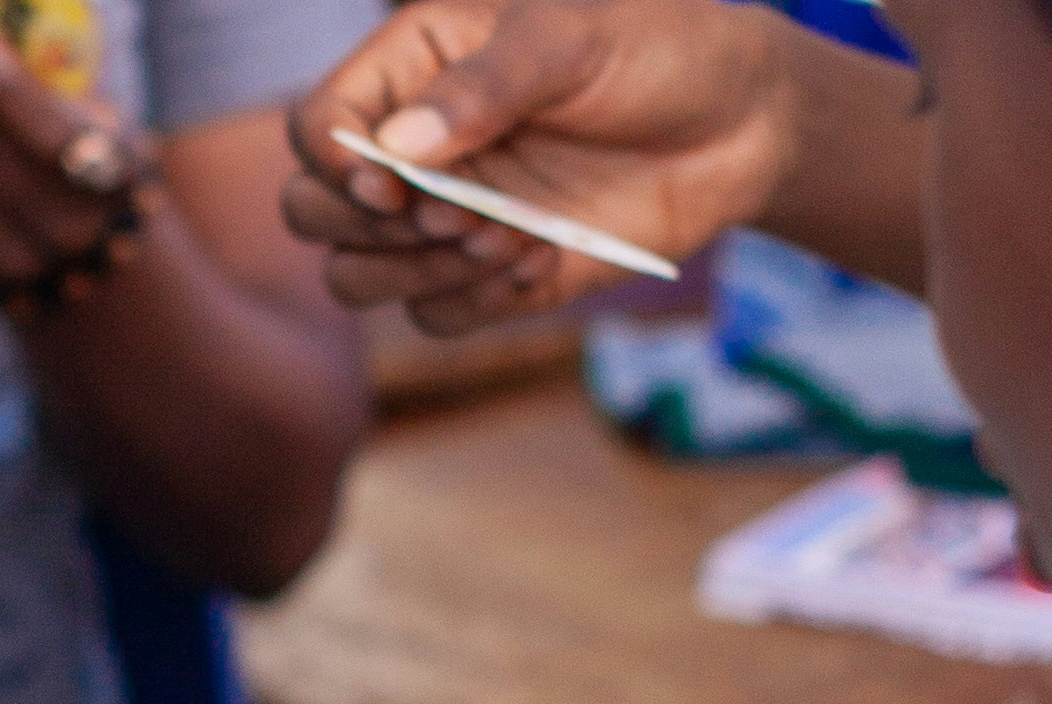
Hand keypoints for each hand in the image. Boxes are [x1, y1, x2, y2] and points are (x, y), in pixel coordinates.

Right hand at [280, 0, 789, 332]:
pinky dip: (474, 303)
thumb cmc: (659, 50)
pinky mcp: (486, 274)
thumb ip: (484, 87)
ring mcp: (444, 215)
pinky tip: (538, 260)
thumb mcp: (572, 38)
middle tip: (454, 214)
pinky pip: (434, 318)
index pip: (318, 128)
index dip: (339, 167)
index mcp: (412, 65)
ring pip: (358, 278)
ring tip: (503, 237)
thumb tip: (397, 148)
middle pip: (310, 212)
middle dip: (369, 229)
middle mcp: (412, 146)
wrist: (741, 123)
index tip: (400, 181)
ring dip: (419, 273)